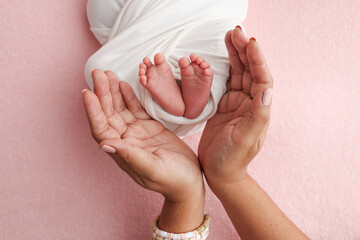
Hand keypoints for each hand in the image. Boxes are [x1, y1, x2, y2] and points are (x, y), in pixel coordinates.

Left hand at [82, 69, 203, 203]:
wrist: (190, 180)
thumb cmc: (173, 180)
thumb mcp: (153, 169)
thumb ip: (130, 156)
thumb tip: (103, 144)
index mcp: (122, 152)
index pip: (101, 129)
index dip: (93, 112)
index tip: (88, 93)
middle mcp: (125, 141)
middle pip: (108, 114)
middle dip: (102, 93)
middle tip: (97, 73)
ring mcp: (137, 133)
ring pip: (120, 109)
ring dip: (113, 92)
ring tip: (107, 74)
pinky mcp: (149, 127)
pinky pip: (135, 108)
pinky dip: (129, 96)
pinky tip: (123, 84)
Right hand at [198, 27, 272, 189]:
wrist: (219, 171)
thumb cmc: (232, 159)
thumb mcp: (245, 139)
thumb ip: (257, 116)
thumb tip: (268, 91)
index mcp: (258, 110)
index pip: (262, 79)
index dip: (257, 60)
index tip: (250, 43)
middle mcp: (250, 103)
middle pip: (250, 71)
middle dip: (245, 51)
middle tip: (237, 32)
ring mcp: (237, 103)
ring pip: (239, 73)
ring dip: (235, 55)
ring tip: (230, 36)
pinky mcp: (224, 105)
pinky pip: (225, 81)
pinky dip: (223, 67)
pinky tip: (220, 56)